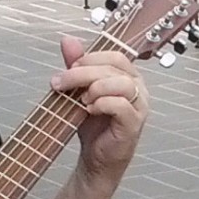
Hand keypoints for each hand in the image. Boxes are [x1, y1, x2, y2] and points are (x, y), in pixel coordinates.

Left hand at [50, 35, 147, 192]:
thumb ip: (76, 66)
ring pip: (121, 83)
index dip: (89, 58)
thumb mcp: (78, 91)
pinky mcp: (134, 123)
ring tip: (81, 100)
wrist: (94, 159)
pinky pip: (121, 105)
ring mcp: (139, 105)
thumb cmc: (92, 126)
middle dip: (81, 73)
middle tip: (60, 83)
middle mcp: (137, 87)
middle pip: (114, 67)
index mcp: (127, 76)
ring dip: (94, 88)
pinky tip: (89, 110)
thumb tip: (67, 40)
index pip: (113, 55)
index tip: (67, 69)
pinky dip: (102, 104)